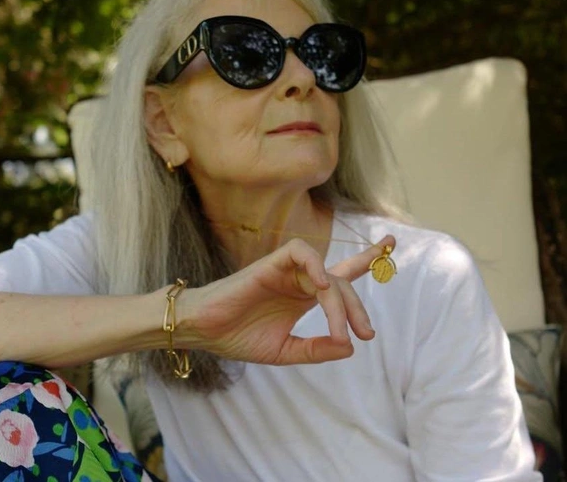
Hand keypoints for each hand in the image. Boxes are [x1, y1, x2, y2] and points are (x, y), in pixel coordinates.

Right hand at [179, 235, 395, 365]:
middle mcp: (299, 281)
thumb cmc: (238, 338)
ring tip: (340, 328)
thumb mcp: (286, 351)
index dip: (368, 260)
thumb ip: (317, 350)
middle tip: (364, 334)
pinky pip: (300, 254)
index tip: (392, 244)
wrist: (205, 332)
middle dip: (357, 308)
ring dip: (339, 301)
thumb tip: (349, 347)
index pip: (341, 276)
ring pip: (326, 274)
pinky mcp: (270, 265)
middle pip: (341, 284)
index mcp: (303, 297)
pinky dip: (315, 265)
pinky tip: (321, 287)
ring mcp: (285, 272)